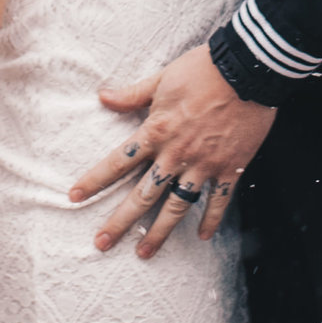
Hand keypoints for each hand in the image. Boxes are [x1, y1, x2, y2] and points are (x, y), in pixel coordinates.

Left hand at [67, 46, 275, 255]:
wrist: (248, 71)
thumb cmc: (202, 69)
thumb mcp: (162, 78)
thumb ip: (133, 94)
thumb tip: (103, 96)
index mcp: (156, 131)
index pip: (117, 162)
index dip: (94, 180)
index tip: (74, 197)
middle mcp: (176, 154)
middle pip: (142, 195)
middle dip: (120, 222)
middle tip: (101, 243)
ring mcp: (204, 164)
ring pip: (177, 206)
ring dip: (159, 232)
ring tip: (144, 253)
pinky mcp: (230, 167)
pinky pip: (219, 200)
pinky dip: (212, 219)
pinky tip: (205, 236)